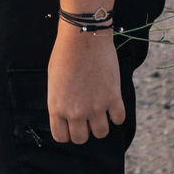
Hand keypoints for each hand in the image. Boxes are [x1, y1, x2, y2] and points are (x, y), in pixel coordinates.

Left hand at [47, 21, 125, 143]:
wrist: (83, 35)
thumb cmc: (65, 53)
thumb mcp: (54, 81)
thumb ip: (59, 101)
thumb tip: (67, 113)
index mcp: (57, 107)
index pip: (61, 137)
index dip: (68, 131)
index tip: (73, 124)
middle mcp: (75, 111)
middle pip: (81, 138)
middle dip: (84, 129)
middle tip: (87, 115)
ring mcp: (95, 106)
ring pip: (101, 133)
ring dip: (101, 124)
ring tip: (101, 110)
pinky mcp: (112, 97)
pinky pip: (119, 119)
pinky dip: (117, 114)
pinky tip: (113, 103)